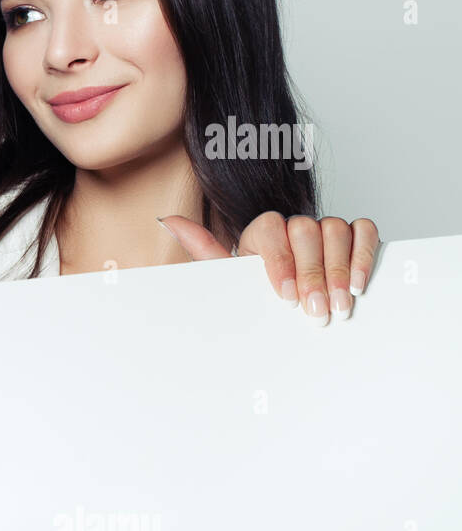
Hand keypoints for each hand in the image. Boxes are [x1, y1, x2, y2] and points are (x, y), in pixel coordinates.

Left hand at [158, 211, 380, 325]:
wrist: (289, 308)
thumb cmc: (257, 293)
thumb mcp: (229, 277)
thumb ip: (203, 249)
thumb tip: (167, 219)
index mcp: (262, 232)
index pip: (272, 229)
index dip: (281, 262)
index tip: (285, 297)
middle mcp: (294, 225)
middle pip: (307, 230)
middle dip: (312, 275)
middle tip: (315, 310)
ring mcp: (325, 228)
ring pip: (336, 229)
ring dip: (339, 270)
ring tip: (339, 305)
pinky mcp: (354, 235)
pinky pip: (364, 231)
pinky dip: (363, 255)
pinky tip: (358, 285)